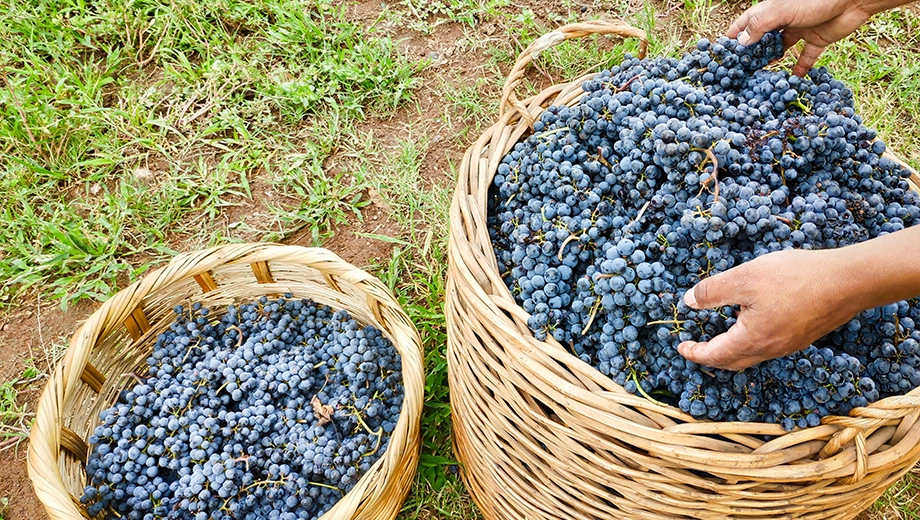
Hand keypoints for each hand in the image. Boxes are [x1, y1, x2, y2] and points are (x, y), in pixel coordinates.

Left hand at [677, 249, 862, 369]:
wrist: (849, 281)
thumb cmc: (796, 278)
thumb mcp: (744, 278)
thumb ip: (712, 292)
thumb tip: (689, 302)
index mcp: (752, 340)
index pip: (715, 355)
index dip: (694, 352)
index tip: (681, 347)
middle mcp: (771, 349)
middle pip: (733, 362)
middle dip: (711, 356)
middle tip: (697, 346)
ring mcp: (790, 344)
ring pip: (752, 355)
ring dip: (732, 349)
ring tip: (720, 333)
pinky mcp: (803, 334)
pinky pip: (769, 346)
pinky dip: (751, 341)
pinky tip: (751, 321)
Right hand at [727, 0, 872, 76]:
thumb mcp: (782, 10)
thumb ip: (760, 26)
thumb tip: (741, 44)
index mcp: (770, 10)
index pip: (745, 24)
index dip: (733, 37)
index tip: (722, 54)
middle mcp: (782, 20)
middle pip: (761, 39)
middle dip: (751, 53)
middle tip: (740, 72)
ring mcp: (799, 30)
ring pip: (780, 49)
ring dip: (772, 62)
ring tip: (761, 78)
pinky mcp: (817, 39)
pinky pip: (805, 57)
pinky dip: (800, 69)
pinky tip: (793, 81)